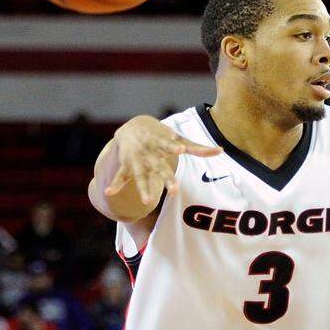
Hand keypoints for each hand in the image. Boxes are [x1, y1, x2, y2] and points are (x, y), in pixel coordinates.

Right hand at [106, 115, 222, 202]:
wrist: (132, 127)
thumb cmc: (161, 136)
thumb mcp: (178, 139)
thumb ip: (197, 148)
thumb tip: (221, 150)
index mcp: (161, 143)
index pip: (170, 145)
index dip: (175, 147)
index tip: (181, 148)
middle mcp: (149, 153)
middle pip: (159, 167)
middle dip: (166, 178)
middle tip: (174, 190)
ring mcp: (137, 160)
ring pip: (140, 176)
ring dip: (143, 188)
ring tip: (148, 202)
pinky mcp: (127, 167)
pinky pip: (120, 177)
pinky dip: (115, 185)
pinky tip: (108, 194)